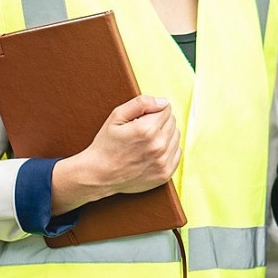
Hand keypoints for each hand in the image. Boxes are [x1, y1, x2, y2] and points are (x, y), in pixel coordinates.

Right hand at [53, 95, 181, 210]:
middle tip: (142, 130)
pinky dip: (168, 149)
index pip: (166, 109)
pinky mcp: (165, 173)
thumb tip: (163, 102)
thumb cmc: (106, 144)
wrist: (99, 175)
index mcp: (147, 129)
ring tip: (147, 141)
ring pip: (176, 136)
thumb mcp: (116, 116)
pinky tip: (153, 152)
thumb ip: (141, 103)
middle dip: (159, 121)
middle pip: (172, 122)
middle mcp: (158, 146)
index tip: (142, 118)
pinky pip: (177, 152)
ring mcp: (163, 162)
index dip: (153, 110)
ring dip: (165, 135)